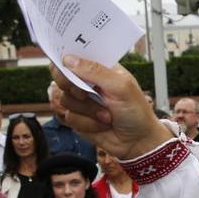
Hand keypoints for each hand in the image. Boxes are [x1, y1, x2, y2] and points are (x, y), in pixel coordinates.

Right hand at [51, 57, 170, 159]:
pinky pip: (69, 117)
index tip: (64, 63)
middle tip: (84, 93)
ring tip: (107, 115)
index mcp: (99, 68)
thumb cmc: (136, 112)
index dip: (65, 57)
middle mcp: (87, 82)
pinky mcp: (78, 118)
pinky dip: (87, 123)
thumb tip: (68, 59)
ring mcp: (82, 101)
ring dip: (88, 110)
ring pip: (65, 99)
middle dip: (71, 86)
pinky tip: (102, 124)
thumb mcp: (121, 86)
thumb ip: (95, 71)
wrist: (138, 142)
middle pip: (61, 76)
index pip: (74, 55)